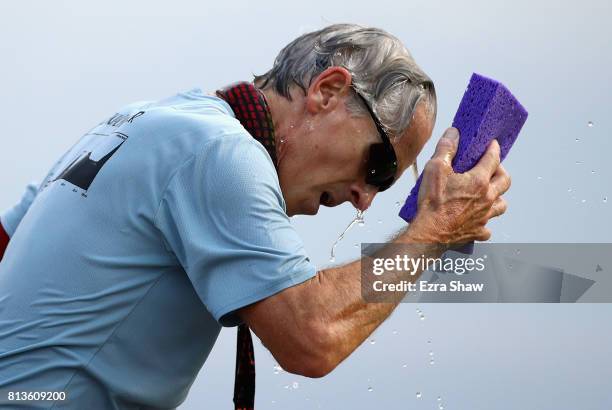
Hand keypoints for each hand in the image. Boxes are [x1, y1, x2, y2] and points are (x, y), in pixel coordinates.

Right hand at [406, 127, 510, 243]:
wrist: (429, 232)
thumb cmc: (433, 203)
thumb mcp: (435, 168)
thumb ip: (446, 148)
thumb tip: (453, 134)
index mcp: (478, 181)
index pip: (493, 159)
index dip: (494, 149)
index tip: (493, 145)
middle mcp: (486, 198)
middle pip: (505, 181)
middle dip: (501, 171)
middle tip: (493, 168)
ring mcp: (483, 216)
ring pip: (501, 205)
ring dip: (498, 197)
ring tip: (489, 193)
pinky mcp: (477, 231)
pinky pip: (487, 227)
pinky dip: (484, 222)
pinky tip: (477, 219)